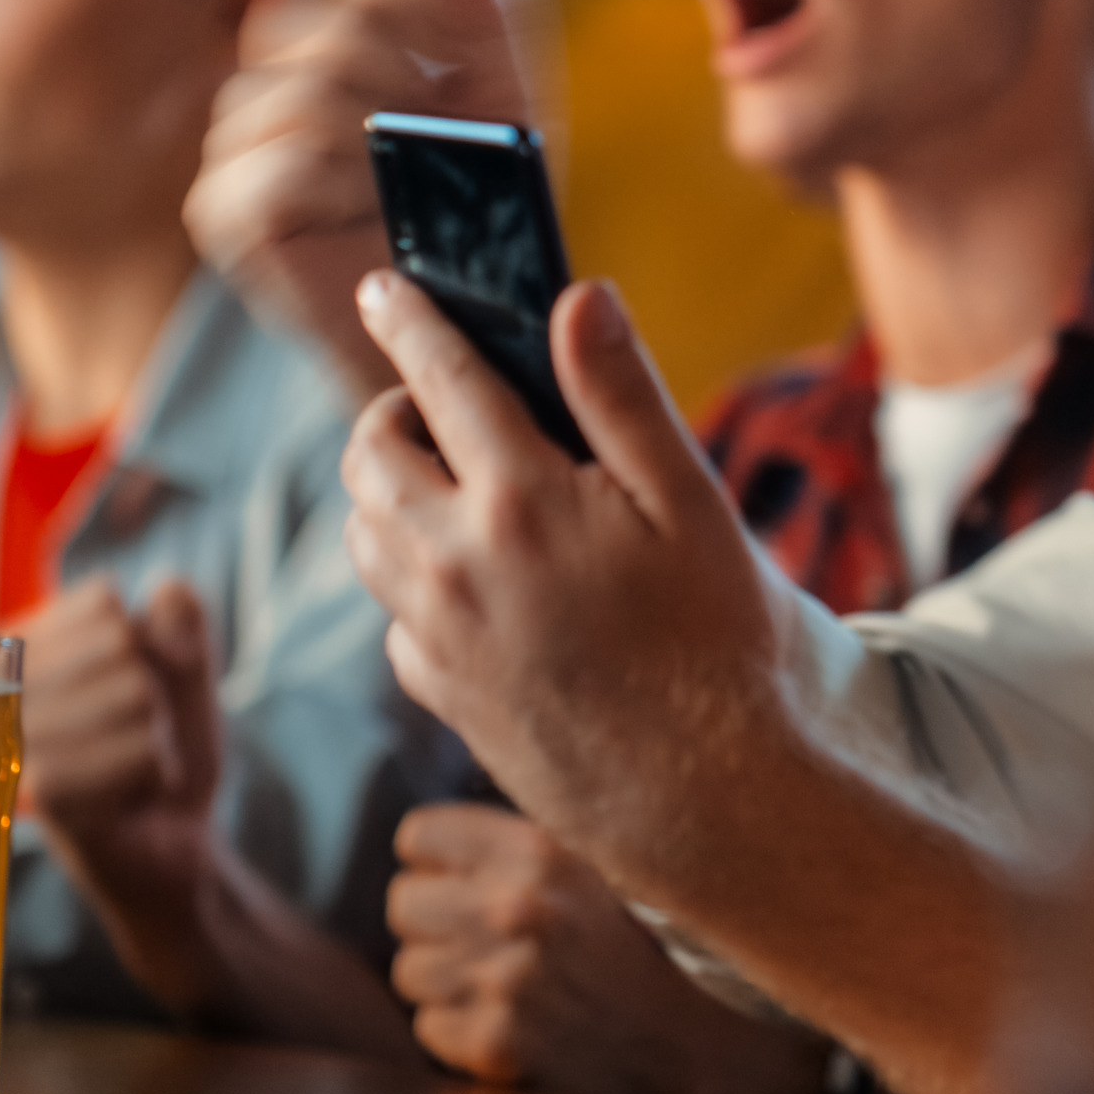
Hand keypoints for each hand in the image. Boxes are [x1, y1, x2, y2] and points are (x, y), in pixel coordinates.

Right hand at [20, 578, 224, 921]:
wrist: (168, 844)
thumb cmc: (165, 750)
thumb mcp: (185, 672)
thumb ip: (181, 619)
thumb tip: (164, 588)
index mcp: (24, 649)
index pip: (101, 601)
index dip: (144, 640)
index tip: (127, 682)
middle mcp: (3, 690)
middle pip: (122, 644)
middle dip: (154, 692)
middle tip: (133, 736)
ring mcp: (17, 742)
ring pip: (136, 694)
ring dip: (157, 735)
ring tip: (130, 766)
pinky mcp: (43, 794)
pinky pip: (142, 750)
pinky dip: (158, 771)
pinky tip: (130, 796)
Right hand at [187, 0, 554, 398]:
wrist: (469, 313)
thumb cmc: (483, 199)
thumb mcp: (511, 91)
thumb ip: (497, 12)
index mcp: (316, 35)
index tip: (465, 39)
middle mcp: (261, 82)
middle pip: (301, 17)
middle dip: (395, 50)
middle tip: (448, 107)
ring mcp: (233, 150)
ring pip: (293, 90)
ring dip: (377, 117)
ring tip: (422, 156)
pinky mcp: (226, 216)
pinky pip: (275, 166)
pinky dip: (343, 175)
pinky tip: (382, 196)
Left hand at [339, 271, 789, 868]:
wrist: (715, 806)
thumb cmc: (725, 648)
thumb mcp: (693, 505)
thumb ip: (623, 396)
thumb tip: (575, 297)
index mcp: (519, 501)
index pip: (439, 378)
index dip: (410, 319)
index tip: (386, 286)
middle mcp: (454, 565)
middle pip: (371, 455)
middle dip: (395, 410)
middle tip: (448, 404)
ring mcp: (438, 637)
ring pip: (368, 533)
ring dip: (394, 490)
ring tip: (462, 483)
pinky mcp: (443, 696)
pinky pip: (394, 616)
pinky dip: (415, 578)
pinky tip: (483, 582)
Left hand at [388, 803, 825, 1093]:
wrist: (691, 1042)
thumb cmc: (639, 946)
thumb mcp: (594, 862)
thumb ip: (521, 838)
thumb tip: (436, 820)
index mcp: (539, 847)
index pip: (418, 836)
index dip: (436, 863)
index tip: (464, 884)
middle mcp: (518, 905)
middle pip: (402, 903)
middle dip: (436, 927)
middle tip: (485, 943)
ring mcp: (505, 975)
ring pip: (409, 970)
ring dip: (447, 983)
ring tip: (504, 985)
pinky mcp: (496, 1040)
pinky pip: (429, 1028)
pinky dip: (460, 1034)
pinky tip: (512, 1024)